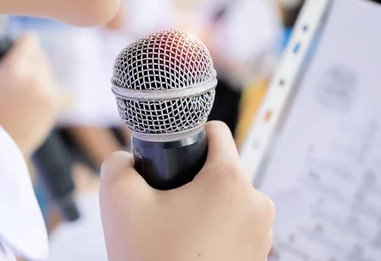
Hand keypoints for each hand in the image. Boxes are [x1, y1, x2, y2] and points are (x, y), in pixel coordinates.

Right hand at [0, 33, 59, 155]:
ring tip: (14, 89)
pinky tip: (27, 98)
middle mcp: (38, 82)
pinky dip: (43, 91)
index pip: (29, 40)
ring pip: (47, 73)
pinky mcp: (53, 113)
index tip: (5, 53)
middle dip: (25, 60)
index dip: (15, 45)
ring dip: (35, 76)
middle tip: (6, 72)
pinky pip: (56, 91)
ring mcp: (49, 99)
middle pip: (40, 56)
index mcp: (17, 71)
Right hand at [99, 122, 274, 260]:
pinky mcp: (259, 256)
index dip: (189, 136)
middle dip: (194, 179)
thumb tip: (128, 158)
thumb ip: (118, 162)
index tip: (172, 155)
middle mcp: (257, 204)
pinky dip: (215, 228)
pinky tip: (190, 246)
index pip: (216, 132)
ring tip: (177, 229)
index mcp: (230, 181)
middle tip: (167, 204)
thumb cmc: (150, 259)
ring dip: (205, 205)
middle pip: (222, 168)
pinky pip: (235, 225)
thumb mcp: (118, 199)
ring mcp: (262, 233)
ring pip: (228, 198)